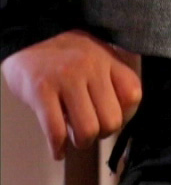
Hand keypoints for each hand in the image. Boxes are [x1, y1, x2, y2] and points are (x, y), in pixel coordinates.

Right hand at [1, 30, 141, 159]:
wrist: (25, 34)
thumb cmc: (64, 54)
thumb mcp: (97, 56)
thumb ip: (113, 80)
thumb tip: (123, 118)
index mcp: (108, 60)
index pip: (132, 96)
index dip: (125, 115)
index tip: (112, 118)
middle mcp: (90, 67)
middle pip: (112, 120)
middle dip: (103, 133)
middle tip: (92, 129)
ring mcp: (65, 78)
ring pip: (88, 129)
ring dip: (82, 142)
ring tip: (76, 138)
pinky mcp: (40, 90)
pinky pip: (56, 131)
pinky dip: (58, 147)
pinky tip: (58, 150)